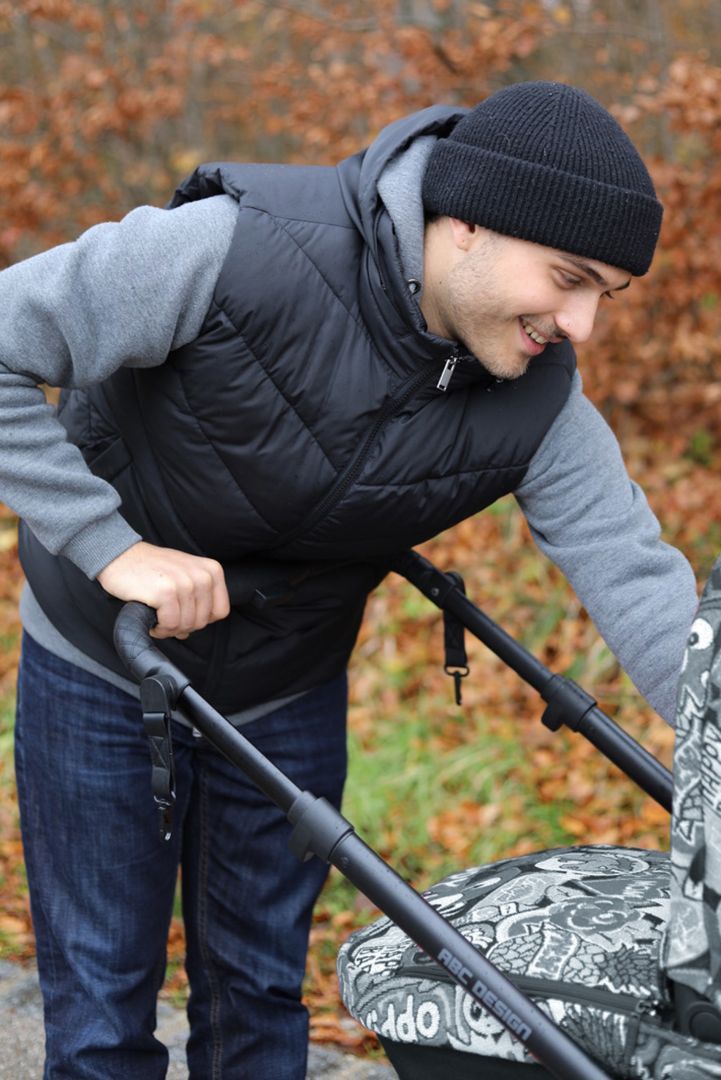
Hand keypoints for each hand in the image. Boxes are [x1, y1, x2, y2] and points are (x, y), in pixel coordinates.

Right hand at [96, 541, 229, 639]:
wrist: (119, 556)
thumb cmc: (151, 569)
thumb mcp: (183, 576)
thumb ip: (194, 602)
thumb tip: (189, 632)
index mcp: (212, 570)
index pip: (220, 611)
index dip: (200, 619)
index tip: (182, 612)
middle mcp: (202, 575)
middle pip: (202, 622)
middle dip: (181, 625)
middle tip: (164, 616)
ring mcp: (185, 583)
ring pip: (185, 626)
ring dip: (167, 628)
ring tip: (156, 615)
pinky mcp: (166, 592)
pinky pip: (170, 625)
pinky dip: (158, 628)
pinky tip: (150, 615)